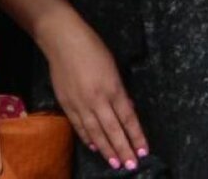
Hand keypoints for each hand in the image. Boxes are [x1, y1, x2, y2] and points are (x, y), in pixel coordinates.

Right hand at [39, 10, 147, 171]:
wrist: (63, 42)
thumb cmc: (93, 48)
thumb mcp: (113, 67)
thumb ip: (120, 91)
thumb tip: (128, 110)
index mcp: (113, 88)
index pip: (128, 118)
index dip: (136, 136)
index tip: (144, 151)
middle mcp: (98, 100)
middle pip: (113, 130)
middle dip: (124, 149)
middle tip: (132, 166)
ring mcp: (80, 105)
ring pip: (96, 133)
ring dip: (107, 150)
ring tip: (116, 164)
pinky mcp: (67, 105)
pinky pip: (80, 127)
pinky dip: (89, 139)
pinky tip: (95, 148)